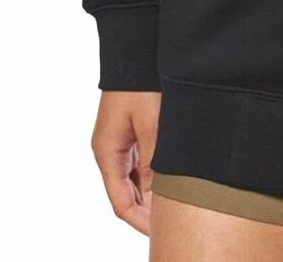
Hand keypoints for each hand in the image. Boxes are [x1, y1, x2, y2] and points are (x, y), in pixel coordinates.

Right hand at [91, 90, 160, 234]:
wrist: (136, 50)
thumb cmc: (141, 82)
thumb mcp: (150, 122)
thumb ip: (154, 158)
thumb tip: (157, 192)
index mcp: (107, 152)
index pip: (121, 201)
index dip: (140, 221)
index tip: (158, 234)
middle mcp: (110, 150)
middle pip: (126, 193)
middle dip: (147, 211)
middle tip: (171, 225)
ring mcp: (120, 141)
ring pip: (134, 179)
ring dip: (151, 194)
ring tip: (174, 208)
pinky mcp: (131, 130)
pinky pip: (141, 163)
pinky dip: (153, 176)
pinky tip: (170, 182)